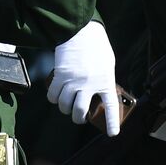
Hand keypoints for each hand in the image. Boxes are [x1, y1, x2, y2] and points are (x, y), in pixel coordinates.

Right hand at [47, 21, 120, 135]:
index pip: (110, 106)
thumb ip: (104, 79)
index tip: (112, 134)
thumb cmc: (96, 46)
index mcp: (106, 81)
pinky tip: (55, 96)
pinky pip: (53, 95)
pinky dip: (53, 98)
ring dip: (64, 108)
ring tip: (66, 106)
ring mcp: (74, 81)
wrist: (81, 31)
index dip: (112, 122)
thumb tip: (98, 93)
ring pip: (64, 105)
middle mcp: (90, 84)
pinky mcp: (60, 75)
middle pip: (80, 111)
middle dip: (78, 118)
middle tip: (78, 117)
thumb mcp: (107, 64)